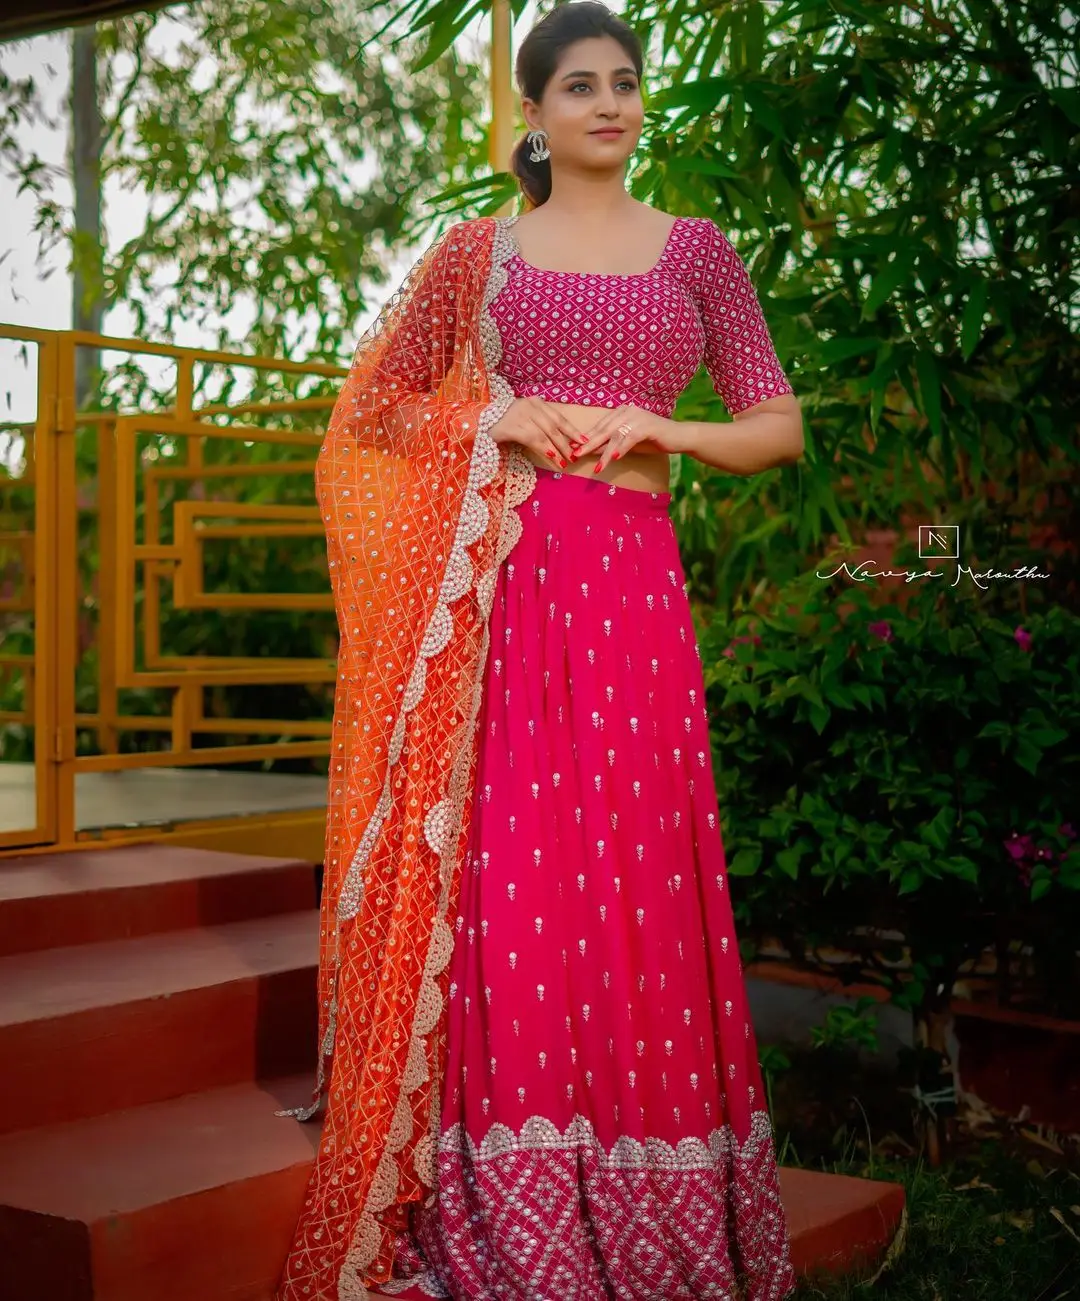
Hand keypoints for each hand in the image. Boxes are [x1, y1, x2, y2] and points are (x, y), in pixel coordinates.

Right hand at [488, 397, 578, 467]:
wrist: (478, 422)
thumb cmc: (504, 423)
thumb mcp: (526, 421)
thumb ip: (541, 426)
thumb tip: (561, 443)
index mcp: (536, 402)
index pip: (558, 417)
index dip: (572, 430)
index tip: (584, 441)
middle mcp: (529, 405)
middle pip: (553, 426)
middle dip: (566, 443)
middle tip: (574, 456)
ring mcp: (519, 414)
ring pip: (544, 434)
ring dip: (556, 449)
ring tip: (564, 462)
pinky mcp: (511, 426)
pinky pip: (532, 439)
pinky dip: (543, 448)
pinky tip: (551, 456)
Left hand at [567, 405, 685, 471]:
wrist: (679, 437)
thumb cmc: (653, 440)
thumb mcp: (628, 444)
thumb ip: (611, 445)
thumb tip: (590, 451)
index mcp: (621, 412)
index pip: (600, 426)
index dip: (586, 438)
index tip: (572, 449)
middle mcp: (628, 411)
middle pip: (604, 429)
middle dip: (589, 443)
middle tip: (576, 455)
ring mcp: (638, 416)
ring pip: (616, 435)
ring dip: (604, 452)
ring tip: (597, 466)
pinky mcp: (648, 426)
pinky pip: (631, 438)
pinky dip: (622, 448)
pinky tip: (615, 458)